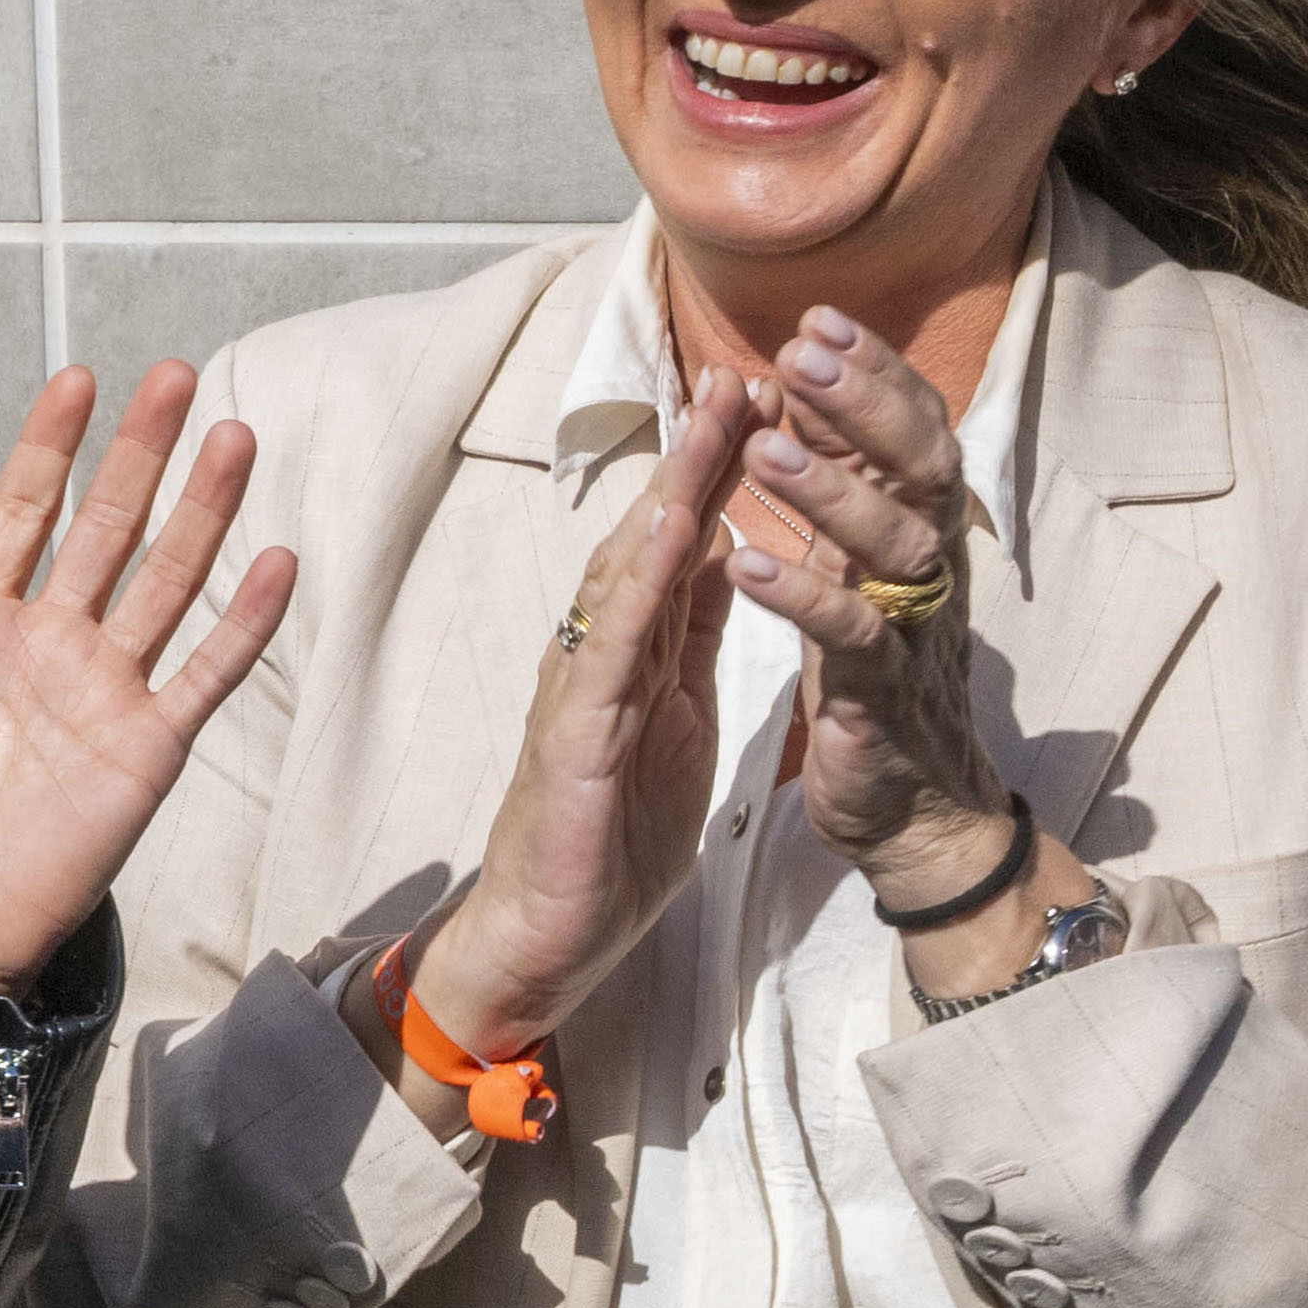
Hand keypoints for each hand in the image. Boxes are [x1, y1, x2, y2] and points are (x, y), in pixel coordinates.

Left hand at [0, 362, 296, 1017]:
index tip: (76, 380)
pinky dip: (245, 619)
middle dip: (139, 452)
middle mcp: (48, 643)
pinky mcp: (149, 747)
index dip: (49, 447)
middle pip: (108, 526)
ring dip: (203, 510)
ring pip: (169, 579)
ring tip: (232, 434)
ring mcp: (105, 690)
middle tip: (173, 376)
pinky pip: (208, 671)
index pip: (21, 511)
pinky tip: (277, 559)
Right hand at [394, 391, 753, 1069]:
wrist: (544, 940)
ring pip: (628, 571)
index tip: (763, 397)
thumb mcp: (675, 725)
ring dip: (671, 489)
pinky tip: (672, 530)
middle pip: (652, 535)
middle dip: (696, 451)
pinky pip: (612, 647)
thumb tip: (724, 558)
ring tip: (712, 418)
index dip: (719, 469)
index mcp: (634, 655)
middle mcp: (599, 654)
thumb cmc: (605, 842)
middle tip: (742, 367)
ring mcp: (581, 689)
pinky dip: (641, 584)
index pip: (683, 544)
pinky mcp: (574, 738)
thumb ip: (688, 644)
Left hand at [726, 308, 1073, 981]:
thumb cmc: (875, 673)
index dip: (874, 374)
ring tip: (765, 447)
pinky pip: (853, 637)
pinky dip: (804, 596)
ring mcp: (914, 631)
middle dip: (863, 406)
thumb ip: (847, 486)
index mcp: (919, 532)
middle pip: (921, 468)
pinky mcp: (883, 697)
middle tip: (802, 354)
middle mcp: (932, 570)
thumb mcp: (862, 568)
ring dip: (829, 491)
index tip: (819, 319)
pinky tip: (749, 565)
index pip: (914, 431)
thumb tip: (815, 391)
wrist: (913, 807)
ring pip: (894, 546)